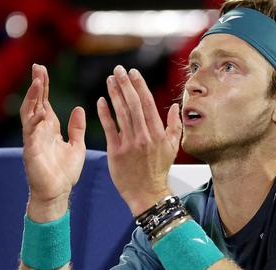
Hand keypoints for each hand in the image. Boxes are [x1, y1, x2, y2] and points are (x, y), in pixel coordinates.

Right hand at [20, 64, 86, 220]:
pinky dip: (35, 121)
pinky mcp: (31, 152)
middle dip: (36, 85)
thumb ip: (77, 128)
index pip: (44, 102)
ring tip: (37, 82)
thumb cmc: (64, 172)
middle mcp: (39, 131)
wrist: (57, 194)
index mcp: (49, 129)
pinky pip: (31, 133)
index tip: (42, 69)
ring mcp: (33, 140)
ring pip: (29, 114)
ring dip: (33, 98)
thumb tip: (78, 108)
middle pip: (35, 103)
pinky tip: (40, 110)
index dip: (43, 86)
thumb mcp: (76, 146)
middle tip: (38, 67)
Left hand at [96, 65, 181, 215]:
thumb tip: (175, 106)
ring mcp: (129, 143)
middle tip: (118, 70)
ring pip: (121, 113)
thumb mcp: (172, 147)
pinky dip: (105, 113)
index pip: (147, 103)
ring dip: (114, 94)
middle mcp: (144, 135)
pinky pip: (109, 128)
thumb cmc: (159, 170)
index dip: (140, 85)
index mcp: (158, 133)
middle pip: (133, 104)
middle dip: (125, 84)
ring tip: (109, 80)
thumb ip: (174, 125)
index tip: (133, 72)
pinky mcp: (116, 151)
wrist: (147, 192)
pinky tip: (101, 101)